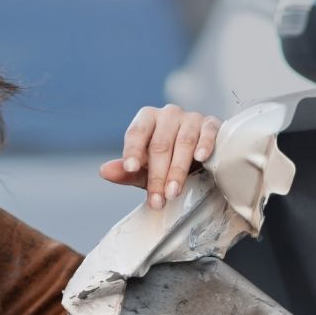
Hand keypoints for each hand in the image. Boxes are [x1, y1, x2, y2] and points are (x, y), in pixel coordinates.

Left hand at [99, 104, 221, 209]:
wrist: (200, 160)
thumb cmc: (167, 163)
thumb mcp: (144, 171)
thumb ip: (126, 172)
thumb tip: (104, 172)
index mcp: (147, 120)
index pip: (136, 133)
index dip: (133, 151)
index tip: (130, 169)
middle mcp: (168, 114)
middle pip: (160, 144)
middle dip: (157, 175)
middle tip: (157, 200)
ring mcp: (191, 118)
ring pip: (183, 142)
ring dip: (178, 170)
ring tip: (173, 192)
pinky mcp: (211, 124)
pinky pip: (208, 132)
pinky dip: (205, 145)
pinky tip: (200, 158)